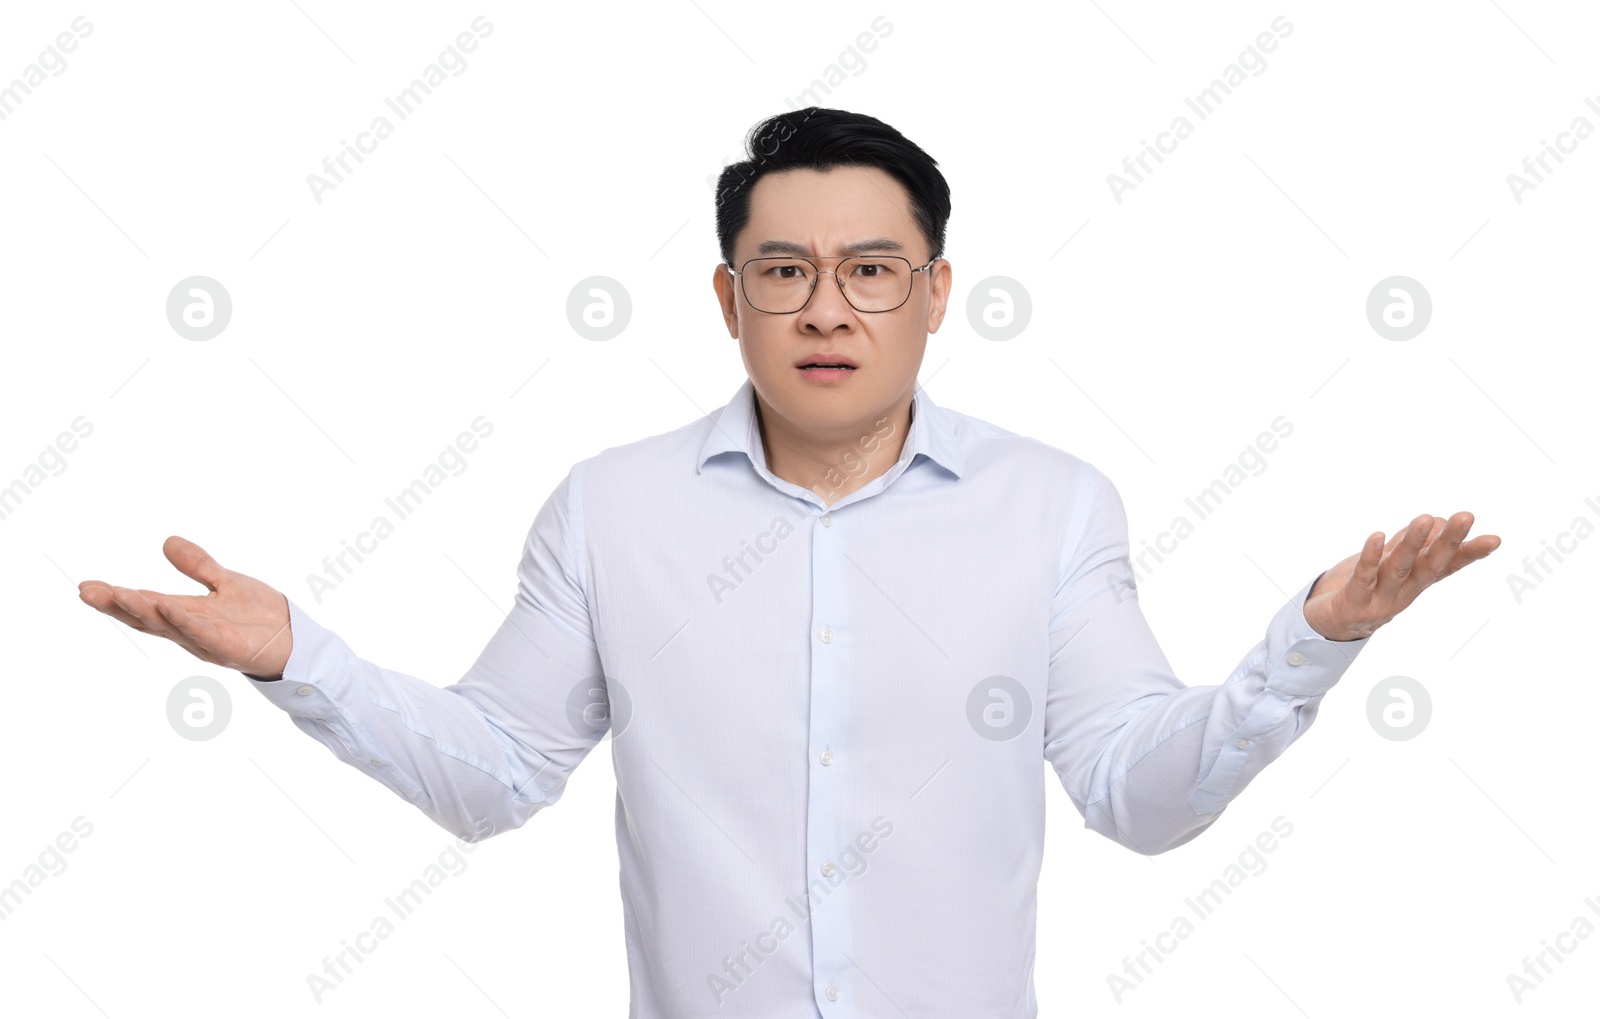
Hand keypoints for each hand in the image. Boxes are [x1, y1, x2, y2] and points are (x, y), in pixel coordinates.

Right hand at [78, 536, 292, 678]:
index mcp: (185, 613)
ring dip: (143, 612)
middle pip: (147, 618)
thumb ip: (198, 565)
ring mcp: (206, 640)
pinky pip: (203, 633)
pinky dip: (185, 621)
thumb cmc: (259, 616)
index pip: (145, 603)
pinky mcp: (228, 647)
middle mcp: (189, 629)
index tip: (85, 586)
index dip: (115, 596)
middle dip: (116, 605)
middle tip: (87, 592)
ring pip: (168, 627)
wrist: (295, 639)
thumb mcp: (225, 582)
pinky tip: (168, 607)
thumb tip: (168, 541)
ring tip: (117, 595)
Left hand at [1303, 511, 1499, 641]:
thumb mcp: (1393, 565)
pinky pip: (1362, 576)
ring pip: (1399, 567)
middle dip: (1449, 541)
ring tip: (1426, 518)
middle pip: (1430, 565)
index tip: (1495, 539)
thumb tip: (1441, 521)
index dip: (1470, 553)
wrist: (1329, 625)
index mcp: (1416, 582)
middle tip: (1467, 516)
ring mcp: (1380, 598)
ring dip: (1412, 543)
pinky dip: (1370, 557)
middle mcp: (1404, 591)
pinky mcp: (1353, 601)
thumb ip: (1415, 546)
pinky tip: (1376, 536)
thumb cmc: (1366, 589)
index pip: (1447, 565)